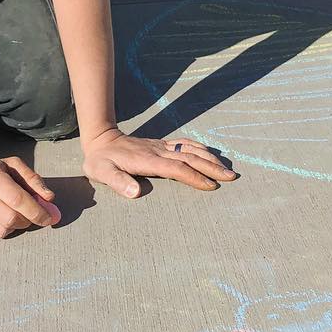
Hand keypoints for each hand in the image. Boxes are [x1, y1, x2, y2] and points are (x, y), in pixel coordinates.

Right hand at [0, 156, 61, 236]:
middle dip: (28, 220)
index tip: (49, 218)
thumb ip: (32, 180)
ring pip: (2, 230)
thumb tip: (50, 198)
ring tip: (12, 214)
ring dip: (15, 226)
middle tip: (31, 217)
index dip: (37, 211)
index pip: (18, 199)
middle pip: (11, 218)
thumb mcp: (10, 166)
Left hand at [82, 128, 237, 197]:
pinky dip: (199, 148)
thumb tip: (136, 192)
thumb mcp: (102, 172)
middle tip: (231, 177)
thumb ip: (118, 182)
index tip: (211, 186)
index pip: (177, 169)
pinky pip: (184, 144)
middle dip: (212, 168)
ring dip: (210, 159)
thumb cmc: (100, 161)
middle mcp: (159, 152)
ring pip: (190, 150)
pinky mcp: (161, 145)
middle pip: (190, 158)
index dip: (195, 177)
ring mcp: (161, 147)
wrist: (101, 139)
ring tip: (227, 168)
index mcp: (148, 161)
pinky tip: (209, 153)